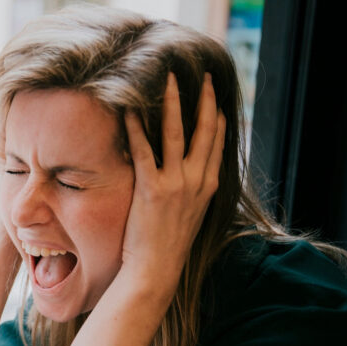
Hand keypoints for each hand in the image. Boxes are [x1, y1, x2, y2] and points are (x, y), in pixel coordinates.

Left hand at [121, 73, 225, 287]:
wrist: (157, 269)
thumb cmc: (168, 245)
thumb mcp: (191, 215)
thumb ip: (193, 192)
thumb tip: (189, 178)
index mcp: (209, 186)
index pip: (217, 143)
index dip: (217, 118)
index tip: (215, 97)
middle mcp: (197, 181)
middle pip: (205, 130)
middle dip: (204, 99)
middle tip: (201, 75)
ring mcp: (176, 184)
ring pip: (176, 133)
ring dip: (172, 102)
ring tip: (167, 79)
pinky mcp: (151, 190)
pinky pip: (143, 151)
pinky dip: (135, 128)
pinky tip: (129, 110)